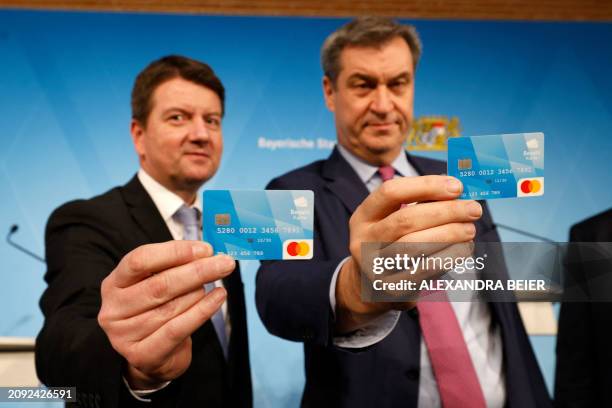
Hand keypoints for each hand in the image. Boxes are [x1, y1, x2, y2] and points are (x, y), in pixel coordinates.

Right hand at [97, 240, 234, 388]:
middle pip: (159, 284)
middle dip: (198, 271)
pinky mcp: (141, 355)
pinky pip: (178, 329)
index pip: (140, 260)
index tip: (205, 249)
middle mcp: (114, 308)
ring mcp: (124, 335)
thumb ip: (176, 266)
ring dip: (199, 292)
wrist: (153, 356)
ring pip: (171, 307)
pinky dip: (203, 311)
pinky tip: (218, 298)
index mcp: (114, 283)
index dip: (174, 252)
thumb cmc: (157, 310)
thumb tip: (207, 252)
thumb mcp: (158, 283)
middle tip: (225, 263)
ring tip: (217, 283)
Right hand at [335, 176, 481, 331]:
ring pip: (416, 246)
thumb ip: (422, 203)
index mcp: (364, 216)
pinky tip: (464, 249)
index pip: (390, 192)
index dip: (425, 185)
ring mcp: (374, 266)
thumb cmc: (393, 243)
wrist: (373, 287)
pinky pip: (425, 269)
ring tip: (470, 229)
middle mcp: (363, 240)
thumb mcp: (395, 219)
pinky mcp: (391, 288)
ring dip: (450, 234)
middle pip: (406, 219)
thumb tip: (457, 190)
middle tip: (473, 209)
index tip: (456, 186)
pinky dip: (449, 257)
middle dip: (445, 211)